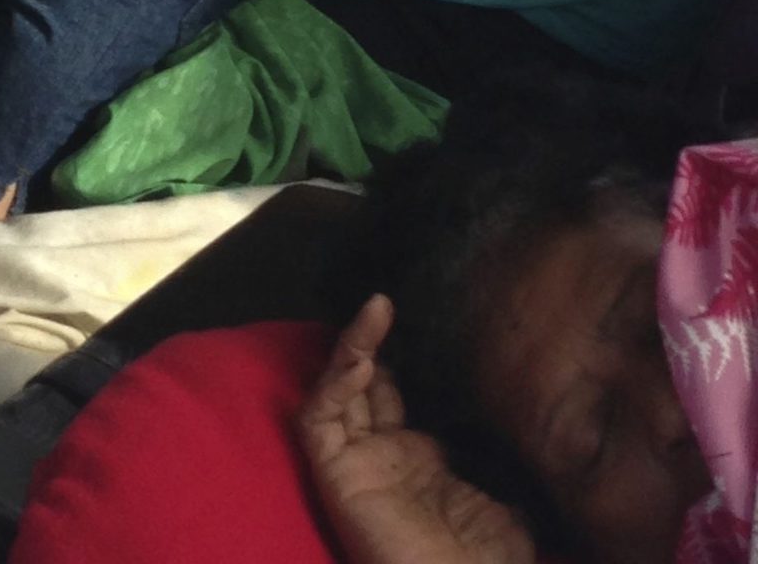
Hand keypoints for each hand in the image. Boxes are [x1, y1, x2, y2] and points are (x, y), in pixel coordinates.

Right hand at [299, 296, 535, 563]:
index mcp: (422, 460)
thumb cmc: (492, 561)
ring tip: (377, 308)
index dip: (403, 356)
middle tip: (389, 303)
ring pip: (336, 391)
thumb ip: (500, 457)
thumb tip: (522, 418)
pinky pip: (319, 420)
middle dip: (373, 341)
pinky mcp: (336, 474)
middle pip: (365, 385)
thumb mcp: (510, 498)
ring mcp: (357, 463)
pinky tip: (362, 359)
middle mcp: (384, 456)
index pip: (398, 395)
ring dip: (352, 346)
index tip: (421, 318)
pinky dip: (334, 385)